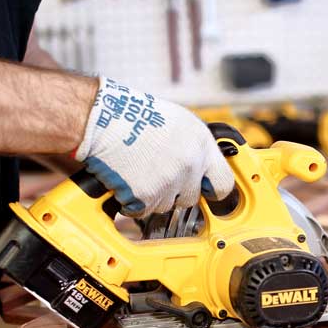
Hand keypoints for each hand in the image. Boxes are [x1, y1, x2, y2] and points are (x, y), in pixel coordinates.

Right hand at [74, 77, 234, 216]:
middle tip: (156, 173)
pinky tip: (127, 180)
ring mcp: (169, 182)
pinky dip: (133, 202)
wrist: (102, 119)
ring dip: (153, 196)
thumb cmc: (136, 116)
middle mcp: (190, 164)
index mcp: (202, 144)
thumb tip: (204, 169)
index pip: (224, 183)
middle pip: (191, 198)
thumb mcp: (179, 122)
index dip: (214, 190)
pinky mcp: (147, 196)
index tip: (207, 192)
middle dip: (176, 192)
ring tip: (138, 170)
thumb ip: (196, 148)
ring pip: (166, 206)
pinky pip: (143, 211)